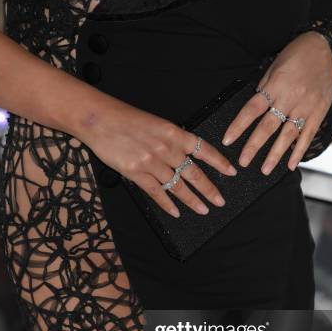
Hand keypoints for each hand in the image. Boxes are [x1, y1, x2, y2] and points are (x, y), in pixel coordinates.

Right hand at [79, 97, 236, 217]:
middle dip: (209, 189)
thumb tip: (185, 156)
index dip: (219, 162)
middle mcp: (167, 149)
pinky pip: (156, 192)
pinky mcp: (136, 173)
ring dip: (191, 200)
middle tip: (220, 201)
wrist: (99, 119)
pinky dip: (167, 204)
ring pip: (177, 186)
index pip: (203, 150)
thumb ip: (171, 140)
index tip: (232, 172)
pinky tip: (176, 212)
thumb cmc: (126, 118)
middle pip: (194, 173)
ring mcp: (152, 162)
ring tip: (203, 210)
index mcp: (174, 133)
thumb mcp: (156, 123)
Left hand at [221, 31, 331, 172]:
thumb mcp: (274, 67)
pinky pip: (308, 135)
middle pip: (268, 126)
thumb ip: (264, 89)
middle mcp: (290, 98)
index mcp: (275, 85)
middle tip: (243, 162)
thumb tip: (254, 111)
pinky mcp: (319, 111)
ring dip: (275, 154)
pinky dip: (299, 151)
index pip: (252, 109)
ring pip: (288, 135)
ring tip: (265, 170)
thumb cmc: (294, 56)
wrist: (323, 47)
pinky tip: (290, 165)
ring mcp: (306, 106)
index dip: (239, 126)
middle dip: (254, 146)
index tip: (227, 141)